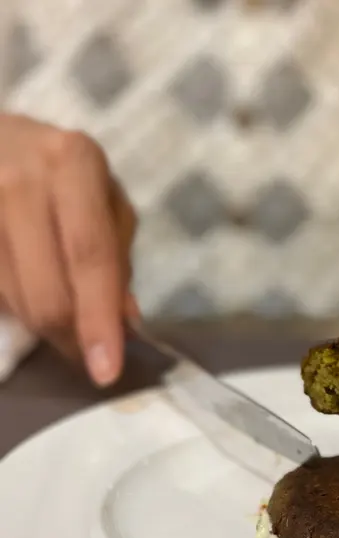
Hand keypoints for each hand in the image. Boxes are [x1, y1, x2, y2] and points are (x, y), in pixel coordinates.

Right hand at [0, 114, 136, 385]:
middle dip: (71, 338)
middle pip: (47, 292)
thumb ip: (117, 258)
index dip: (98, 321)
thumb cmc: (57, 172)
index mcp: (72, 162)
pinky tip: (24, 292)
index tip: (106, 371)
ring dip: (40, 326)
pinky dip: (12, 307)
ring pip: (12, 301)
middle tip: (85, 354)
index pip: (90, 257)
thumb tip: (125, 321)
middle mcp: (17, 176)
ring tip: (56, 314)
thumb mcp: (103, 200)